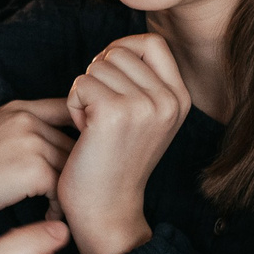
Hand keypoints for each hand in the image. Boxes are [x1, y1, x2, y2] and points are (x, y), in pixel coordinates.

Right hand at [0, 99, 71, 239]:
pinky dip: (57, 206)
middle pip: (72, 142)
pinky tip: (47, 215)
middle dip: (73, 168)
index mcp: (17, 108)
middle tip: (67, 190)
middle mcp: (27, 119)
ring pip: (70, 166)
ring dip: (66, 189)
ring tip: (56, 206)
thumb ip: (19, 130)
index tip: (75, 156)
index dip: (77, 133)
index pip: (66, 110)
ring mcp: (32, 142)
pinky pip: (62, 188)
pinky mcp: (35, 170)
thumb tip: (51, 143)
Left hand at [58, 33, 189, 253]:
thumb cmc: (114, 163)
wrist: (107, 210)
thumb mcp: (144, 119)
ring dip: (84, 93)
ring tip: (92, 126)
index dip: (123, 49)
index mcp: (180, 99)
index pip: (152, 43)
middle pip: (119, 52)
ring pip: (97, 67)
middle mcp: (169, 100)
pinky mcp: (115, 112)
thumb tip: (116, 48)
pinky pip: (80, 84)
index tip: (108, 77)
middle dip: (99, 76)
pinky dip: (72, 105)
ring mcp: (144, 105)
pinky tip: (82, 132)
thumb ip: (142, 84)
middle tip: (98, 114)